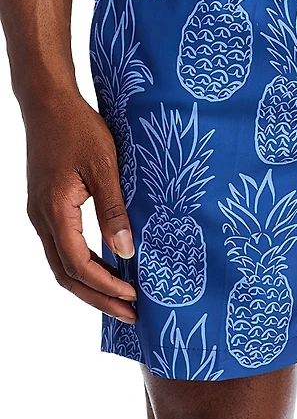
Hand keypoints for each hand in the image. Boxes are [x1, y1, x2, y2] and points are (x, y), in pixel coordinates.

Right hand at [23, 90, 136, 322]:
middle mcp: (42, 219)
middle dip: (98, 298)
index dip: (106, 286)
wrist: (48, 103)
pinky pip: (62, 247)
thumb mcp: (105, 167)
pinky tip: (105, 266)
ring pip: (62, 263)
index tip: (134, 297)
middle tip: (130, 315)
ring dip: (90, 285)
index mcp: (55, 212)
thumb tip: (126, 250)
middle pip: (67, 274)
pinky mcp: (46, 206)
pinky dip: (83, 264)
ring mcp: (40, 214)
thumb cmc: (78, 129)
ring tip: (120, 298)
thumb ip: (114, 210)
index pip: (79, 265)